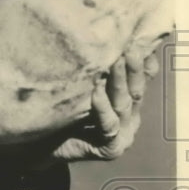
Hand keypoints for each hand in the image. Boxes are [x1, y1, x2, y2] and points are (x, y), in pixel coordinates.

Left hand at [48, 46, 160, 162]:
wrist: (44, 150)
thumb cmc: (62, 117)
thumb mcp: (81, 92)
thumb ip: (94, 75)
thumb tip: (95, 42)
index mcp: (128, 106)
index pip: (142, 81)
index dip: (144, 62)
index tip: (141, 39)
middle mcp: (130, 120)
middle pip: (136, 90)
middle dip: (134, 68)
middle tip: (131, 46)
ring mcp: (123, 136)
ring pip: (123, 105)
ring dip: (119, 82)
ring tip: (117, 61)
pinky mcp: (111, 149)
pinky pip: (108, 125)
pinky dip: (102, 107)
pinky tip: (96, 92)